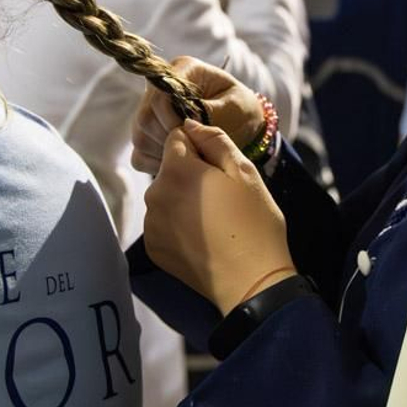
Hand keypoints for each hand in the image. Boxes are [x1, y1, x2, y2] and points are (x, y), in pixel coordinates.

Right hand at [131, 56, 264, 175]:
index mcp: (183, 69)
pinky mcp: (148, 134)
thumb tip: (185, 124)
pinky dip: (156, 164)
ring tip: (191, 156)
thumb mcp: (234, 106)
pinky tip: (179, 164)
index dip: (172, 119)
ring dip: (163, 153)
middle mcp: (161, 87)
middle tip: (194, 150)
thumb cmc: (241, 110)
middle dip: (168, 139)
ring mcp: (150, 110)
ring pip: (140, 136)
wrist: (243, 123)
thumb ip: (210, 112)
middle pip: (144, 117)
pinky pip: (139, 155)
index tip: (192, 136)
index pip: (160, 94)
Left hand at [144, 120, 294, 314]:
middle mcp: (154, 194)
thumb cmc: (255, 224)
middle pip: (169, 169)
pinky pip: (162, 222)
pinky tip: (202, 238)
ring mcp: (151, 224)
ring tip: (213, 220)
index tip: (218, 167)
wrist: (251, 283)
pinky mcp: (152, 247)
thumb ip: (214, 141)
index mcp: (177, 171)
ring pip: (165, 195)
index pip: (177, 137)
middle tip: (221, 197)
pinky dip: (177, 224)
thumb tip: (189, 124)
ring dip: (182, 199)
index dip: (199, 147)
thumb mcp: (245, 173)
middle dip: (191, 175)